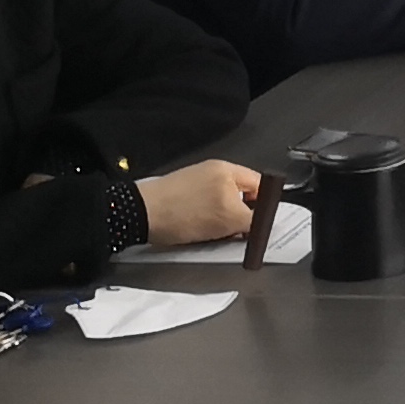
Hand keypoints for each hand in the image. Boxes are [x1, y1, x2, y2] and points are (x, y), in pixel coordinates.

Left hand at [136, 160, 259, 247]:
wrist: (139, 214)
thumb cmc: (185, 215)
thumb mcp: (228, 219)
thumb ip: (253, 220)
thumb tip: (264, 224)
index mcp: (228, 169)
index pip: (261, 185)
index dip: (265, 206)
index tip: (261, 226)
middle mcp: (214, 171)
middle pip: (242, 195)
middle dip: (242, 215)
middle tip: (237, 234)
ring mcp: (195, 180)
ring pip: (222, 204)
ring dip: (223, 221)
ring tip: (214, 234)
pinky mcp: (181, 192)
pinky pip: (205, 207)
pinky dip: (206, 220)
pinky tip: (197, 230)